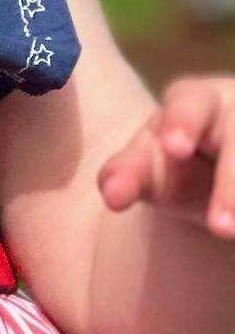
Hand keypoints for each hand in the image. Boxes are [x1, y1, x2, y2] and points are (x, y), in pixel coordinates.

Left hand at [97, 73, 234, 238]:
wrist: (218, 173)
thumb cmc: (179, 165)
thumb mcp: (153, 167)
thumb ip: (127, 176)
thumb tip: (111, 194)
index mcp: (196, 100)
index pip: (188, 102)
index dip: (182, 122)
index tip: (174, 147)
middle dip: (232, 184)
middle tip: (221, 228)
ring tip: (232, 233)